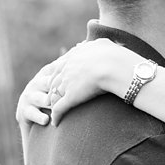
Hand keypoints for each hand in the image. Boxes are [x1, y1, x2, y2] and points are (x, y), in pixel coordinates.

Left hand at [17, 39, 135, 125]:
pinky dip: (56, 115)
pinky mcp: (70, 97)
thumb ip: (99, 43)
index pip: (60, 66)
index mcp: (73, 56)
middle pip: (53, 80)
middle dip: (51, 88)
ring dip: (52, 102)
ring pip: (54, 94)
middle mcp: (67, 69)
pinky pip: (59, 108)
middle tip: (49, 96)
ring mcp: (67, 83)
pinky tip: (55, 122)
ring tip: (51, 109)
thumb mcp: (104, 44)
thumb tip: (101, 42)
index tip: (57, 79)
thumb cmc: (114, 55)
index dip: (58, 74)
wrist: (113, 65)